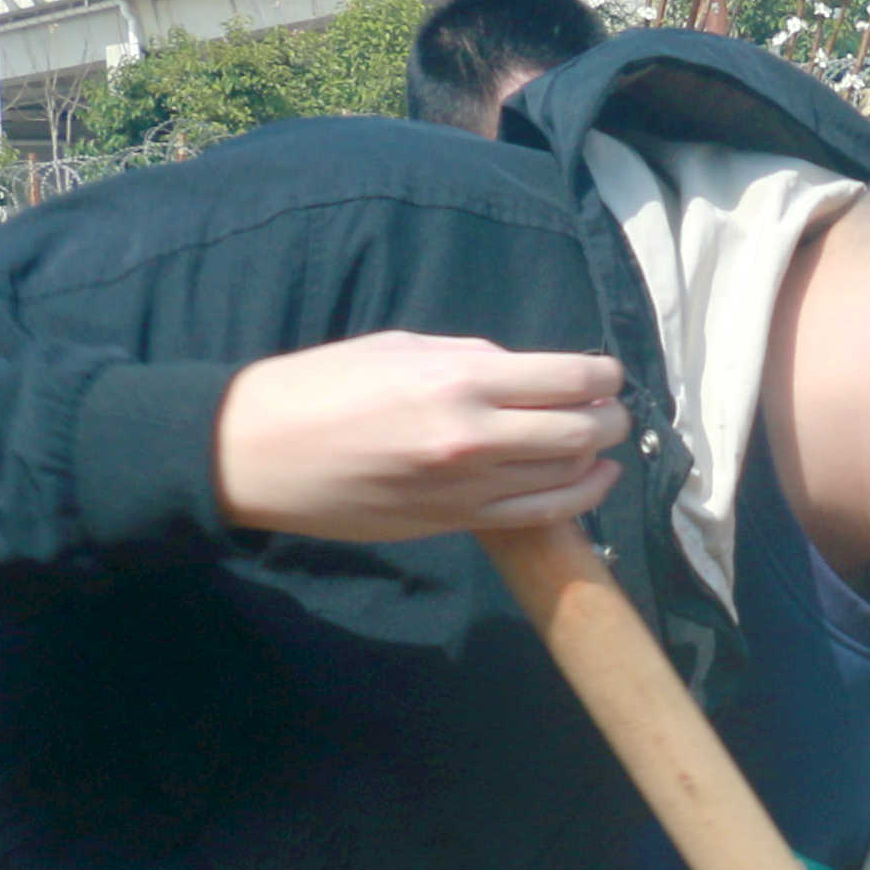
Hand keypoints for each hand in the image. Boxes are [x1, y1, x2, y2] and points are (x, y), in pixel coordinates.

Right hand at [213, 335, 631, 542]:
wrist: (259, 454)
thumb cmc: (322, 388)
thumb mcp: (399, 348)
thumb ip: (471, 359)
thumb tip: (526, 372)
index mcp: (459, 378)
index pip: (570, 376)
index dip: (603, 375)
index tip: (607, 374)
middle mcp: (474, 434)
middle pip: (582, 429)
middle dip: (610, 416)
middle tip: (611, 408)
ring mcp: (468, 486)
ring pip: (569, 474)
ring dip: (599, 456)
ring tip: (603, 442)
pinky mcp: (456, 521)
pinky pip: (539, 513)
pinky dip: (579, 496)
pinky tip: (592, 480)